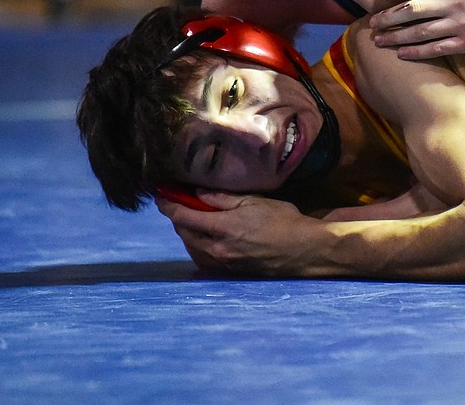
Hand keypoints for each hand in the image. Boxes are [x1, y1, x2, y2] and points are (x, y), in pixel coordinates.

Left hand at [155, 189, 310, 275]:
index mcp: (223, 228)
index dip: (169, 205)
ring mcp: (223, 263)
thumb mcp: (255, 202)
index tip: (161, 195)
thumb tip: (199, 193)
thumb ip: (224, 199)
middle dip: (177, 218)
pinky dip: (197, 246)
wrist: (303, 250)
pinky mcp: (229, 271)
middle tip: (177, 203)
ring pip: (192, 248)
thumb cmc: (284, 221)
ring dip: (187, 233)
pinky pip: (203, 258)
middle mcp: (217, 249)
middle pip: (184, 234)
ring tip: (192, 219)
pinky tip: (205, 238)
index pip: (184, 217)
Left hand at [363, 0, 464, 58]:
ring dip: (396, 37)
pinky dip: (416, 52)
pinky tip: (401, 54)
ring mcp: (462, 24)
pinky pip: (436, 49)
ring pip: (421, 32)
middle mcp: (455, 3)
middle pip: (413, 9)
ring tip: (378, 41)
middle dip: (388, 16)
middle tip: (371, 22)